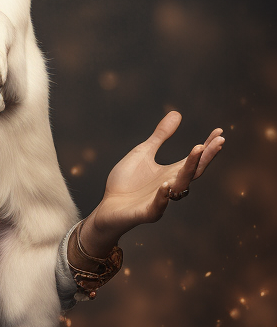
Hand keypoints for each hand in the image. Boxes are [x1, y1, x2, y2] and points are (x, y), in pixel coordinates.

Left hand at [81, 111, 223, 255]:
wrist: (108, 208)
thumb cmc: (126, 182)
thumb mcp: (143, 153)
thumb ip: (160, 137)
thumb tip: (177, 113)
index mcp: (171, 172)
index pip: (195, 159)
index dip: (207, 147)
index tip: (219, 132)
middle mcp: (171, 186)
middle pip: (194, 171)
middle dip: (206, 157)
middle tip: (219, 141)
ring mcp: (160, 200)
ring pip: (179, 186)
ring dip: (189, 169)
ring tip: (198, 150)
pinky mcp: (146, 213)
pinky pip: (158, 206)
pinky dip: (163, 197)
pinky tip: (165, 185)